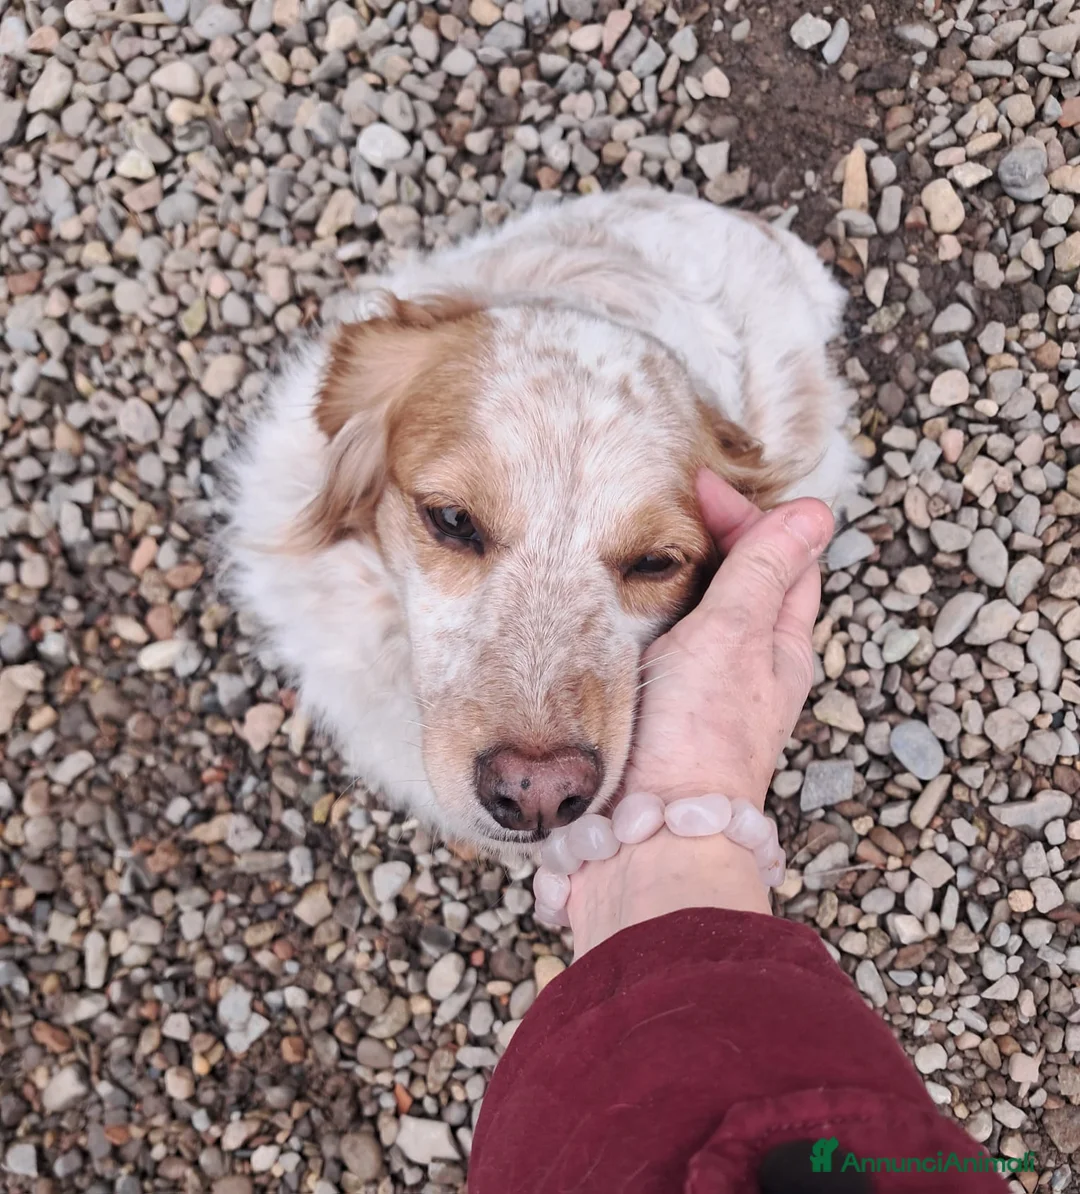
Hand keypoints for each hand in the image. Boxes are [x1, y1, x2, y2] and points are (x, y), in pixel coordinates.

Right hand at [620, 470, 834, 810]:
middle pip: (744, 584)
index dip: (746, 514)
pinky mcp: (664, 712)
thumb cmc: (700, 734)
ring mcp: (706, 691)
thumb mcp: (736, 634)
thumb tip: (815, 512)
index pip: (782, 557)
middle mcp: (751, 668)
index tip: (694, 488)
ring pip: (701, 615)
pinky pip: (665, 648)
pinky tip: (617, 610)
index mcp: (782, 645)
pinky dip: (649, 616)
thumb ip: (765, 570)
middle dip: (713, 539)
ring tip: (636, 549)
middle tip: (662, 510)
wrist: (650, 832)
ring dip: (676, 578)